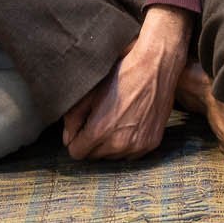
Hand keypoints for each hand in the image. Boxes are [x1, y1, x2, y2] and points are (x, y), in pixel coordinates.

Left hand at [64, 6, 193, 160]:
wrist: (155, 66)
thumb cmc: (121, 74)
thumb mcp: (90, 92)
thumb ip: (73, 119)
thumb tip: (68, 139)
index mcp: (100, 131)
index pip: (77, 153)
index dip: (76, 140)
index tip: (82, 128)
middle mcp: (119, 144)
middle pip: (95, 156)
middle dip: (93, 143)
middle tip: (101, 119)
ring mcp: (137, 146)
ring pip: (114, 157)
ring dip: (111, 144)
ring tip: (117, 120)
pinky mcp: (152, 143)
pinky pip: (132, 154)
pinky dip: (129, 143)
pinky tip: (130, 123)